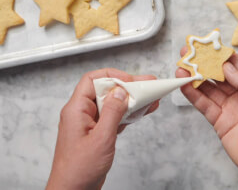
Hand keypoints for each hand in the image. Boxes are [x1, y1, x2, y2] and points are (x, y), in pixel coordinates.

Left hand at [46, 68, 158, 189]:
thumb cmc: (78, 170)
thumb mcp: (101, 138)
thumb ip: (113, 112)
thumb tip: (121, 91)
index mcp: (76, 110)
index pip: (92, 80)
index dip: (112, 76)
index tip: (131, 81)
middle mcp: (82, 113)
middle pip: (106, 90)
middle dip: (128, 86)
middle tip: (148, 84)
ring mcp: (90, 124)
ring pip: (113, 103)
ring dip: (132, 100)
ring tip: (151, 97)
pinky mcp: (98, 134)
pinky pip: (115, 116)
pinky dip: (129, 113)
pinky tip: (143, 111)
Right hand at [176, 51, 237, 189]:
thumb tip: (227, 65)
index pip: (237, 65)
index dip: (222, 54)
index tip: (208, 45)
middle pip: (220, 75)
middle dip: (205, 63)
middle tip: (189, 53)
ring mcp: (230, 108)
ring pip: (209, 88)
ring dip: (195, 78)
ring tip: (182, 67)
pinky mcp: (220, 122)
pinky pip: (204, 105)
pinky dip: (193, 95)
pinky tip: (184, 85)